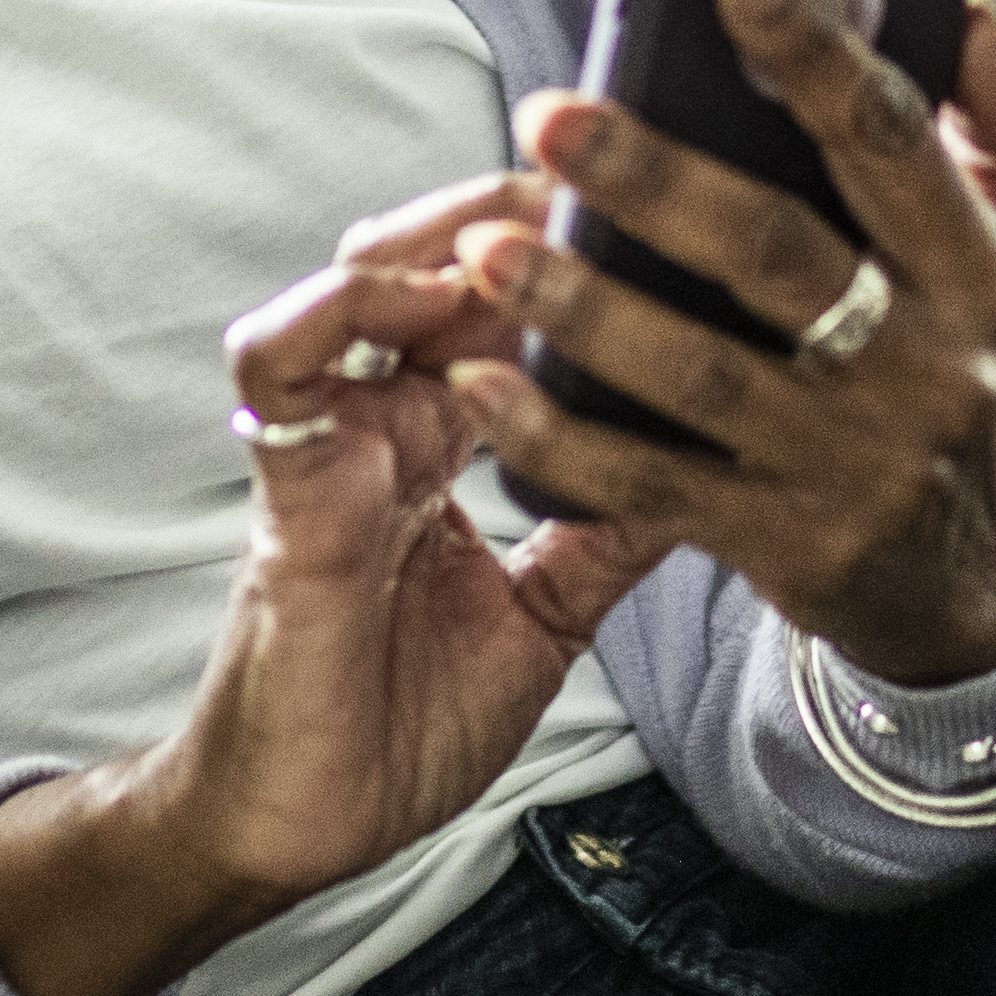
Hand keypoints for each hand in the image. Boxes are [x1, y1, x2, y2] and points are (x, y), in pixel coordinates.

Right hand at [0, 170, 667, 995]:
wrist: (310, 823)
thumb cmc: (404, 722)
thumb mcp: (547, 617)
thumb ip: (608, 534)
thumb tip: (715, 465)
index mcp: (445, 443)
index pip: (506, 309)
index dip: (567, 252)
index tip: (652, 212)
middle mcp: (389, 422)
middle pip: (442, 266)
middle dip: (516, 212)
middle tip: (601, 172)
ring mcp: (334, 442)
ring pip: (363, 280)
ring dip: (437, 234)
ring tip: (517, 213)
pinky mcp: (288, 483)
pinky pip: (280, 363)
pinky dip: (334, 310)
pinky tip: (406, 289)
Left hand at [452, 0, 995, 690]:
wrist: (973, 580)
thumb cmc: (966, 368)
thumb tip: (964, 9)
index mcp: (978, 270)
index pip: (893, 141)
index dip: (818, 55)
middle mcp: (924, 365)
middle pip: (777, 253)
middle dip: (656, 178)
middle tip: (552, 115)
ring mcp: (850, 462)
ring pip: (699, 375)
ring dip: (584, 306)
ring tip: (488, 248)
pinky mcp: (784, 543)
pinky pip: (650, 485)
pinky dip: (558, 436)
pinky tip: (481, 381)